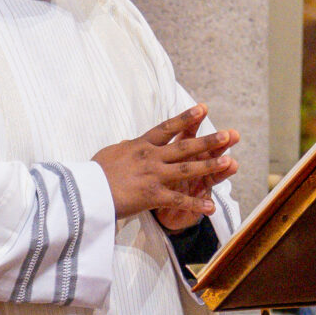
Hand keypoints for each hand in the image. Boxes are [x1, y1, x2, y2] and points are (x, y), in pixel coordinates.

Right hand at [95, 105, 238, 224]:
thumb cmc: (94, 173)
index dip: (186, 118)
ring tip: (229, 162)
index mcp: (140, 144)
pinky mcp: (153, 196)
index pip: (167, 127)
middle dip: (209, 140)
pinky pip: (179, 200)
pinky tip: (211, 206)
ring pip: (187, 169)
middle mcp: (151, 157)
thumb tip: (127, 144)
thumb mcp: (110, 153)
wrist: (86, 191)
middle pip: (185, 146)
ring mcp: (154, 176)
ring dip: (210, 165)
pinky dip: (196, 204)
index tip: (203, 109)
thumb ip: (124, 148)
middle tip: (229, 135)